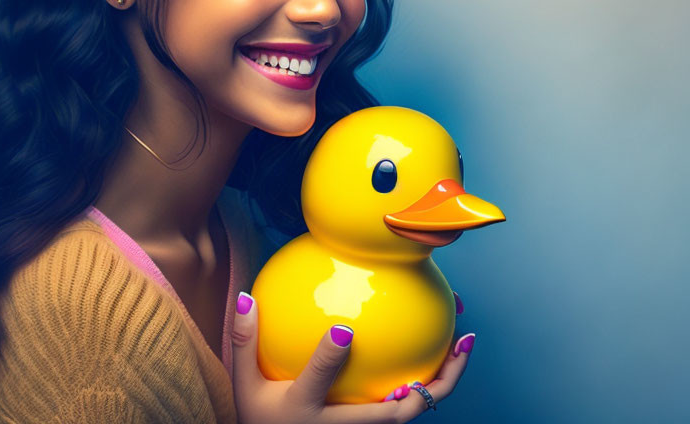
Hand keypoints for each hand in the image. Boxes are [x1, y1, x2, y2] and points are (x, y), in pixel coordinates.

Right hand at [231, 291, 473, 423]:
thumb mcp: (245, 386)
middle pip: (396, 413)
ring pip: (410, 413)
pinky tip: (433, 353)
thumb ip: (245, 342)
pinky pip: (403, 407)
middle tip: (461, 339)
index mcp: (304, 410)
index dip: (329, 359)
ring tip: (462, 343)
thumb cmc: (261, 418)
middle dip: (435, 382)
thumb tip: (246, 296)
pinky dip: (426, 383)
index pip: (318, 381)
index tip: (343, 330)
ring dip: (442, 382)